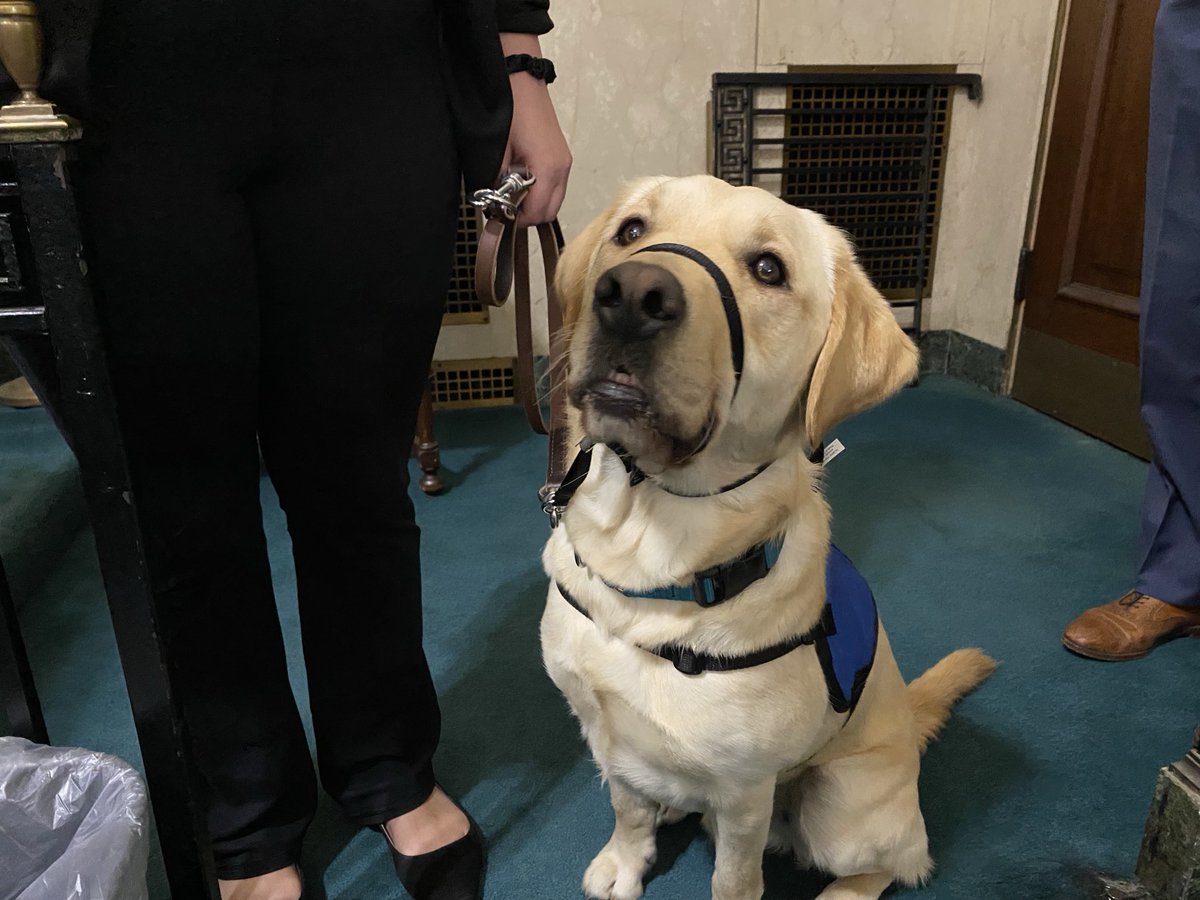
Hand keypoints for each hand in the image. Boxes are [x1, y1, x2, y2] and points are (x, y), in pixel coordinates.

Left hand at [500, 33, 571, 225]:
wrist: (521, 78)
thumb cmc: (510, 108)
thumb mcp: (497, 148)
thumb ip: (496, 180)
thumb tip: (494, 201)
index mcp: (548, 169)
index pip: (536, 213)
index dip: (516, 220)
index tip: (500, 215)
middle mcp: (562, 169)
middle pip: (549, 212)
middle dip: (527, 216)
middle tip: (505, 208)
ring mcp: (564, 162)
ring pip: (554, 201)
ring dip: (534, 205)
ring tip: (512, 194)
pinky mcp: (561, 156)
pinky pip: (555, 186)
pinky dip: (540, 192)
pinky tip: (522, 181)